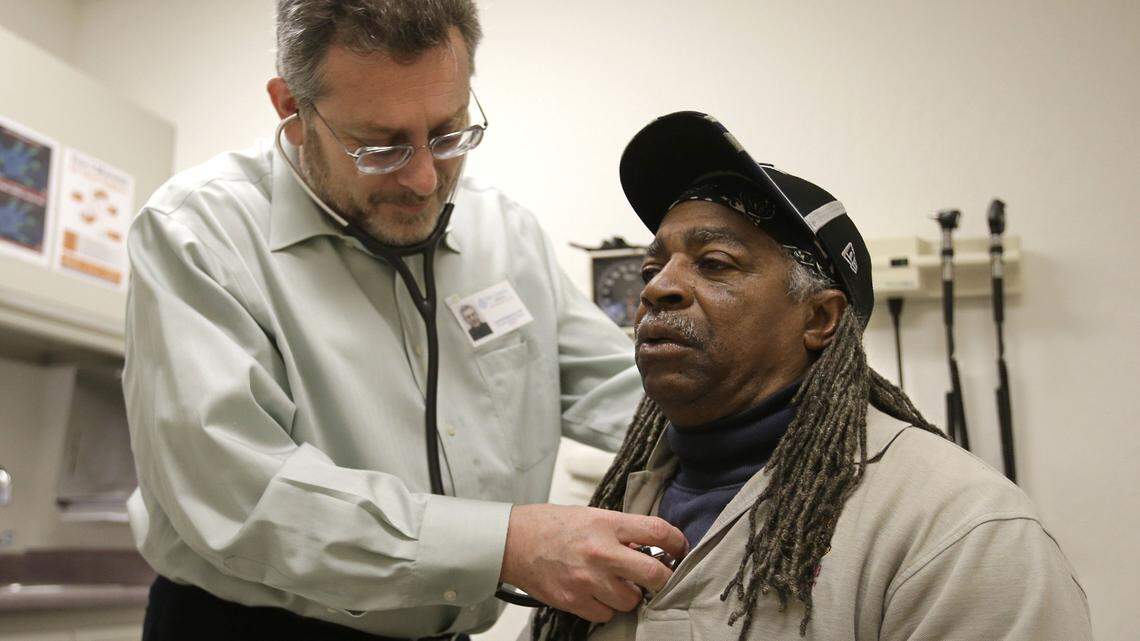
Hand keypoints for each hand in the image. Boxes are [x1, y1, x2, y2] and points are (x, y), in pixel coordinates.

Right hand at [500, 504, 687, 621]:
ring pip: (631, 601)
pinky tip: (596, 593)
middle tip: (659, 577)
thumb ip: (620, 531)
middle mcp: (601, 552)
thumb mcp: (590, 516)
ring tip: (616, 583)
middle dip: (663, 578)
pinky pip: (606, 614)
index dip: (677, 542)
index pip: (658, 532)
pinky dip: (605, 607)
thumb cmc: (552, 525)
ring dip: (630, 595)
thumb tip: (648, 547)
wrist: (513, 541)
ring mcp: (588, 580)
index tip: (679, 549)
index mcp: (607, 525)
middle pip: (655, 574)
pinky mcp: (574, 601)